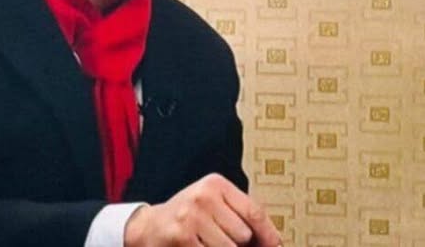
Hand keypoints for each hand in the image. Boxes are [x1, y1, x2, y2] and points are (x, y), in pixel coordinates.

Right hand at [124, 173, 281, 246]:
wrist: (149, 227)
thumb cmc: (186, 217)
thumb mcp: (212, 205)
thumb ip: (239, 215)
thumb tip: (273, 242)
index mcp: (215, 184)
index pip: (254, 211)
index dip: (268, 234)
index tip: (275, 245)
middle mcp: (203, 197)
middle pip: (243, 234)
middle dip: (236, 244)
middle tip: (218, 238)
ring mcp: (191, 217)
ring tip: (206, 242)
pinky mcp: (182, 237)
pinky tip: (196, 246)